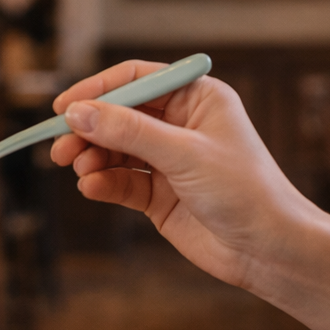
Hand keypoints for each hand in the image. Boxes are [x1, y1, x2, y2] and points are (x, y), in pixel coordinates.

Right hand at [50, 60, 329, 329]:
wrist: (269, 249)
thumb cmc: (244, 191)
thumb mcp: (183, 154)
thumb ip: (129, 132)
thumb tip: (78, 113)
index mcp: (197, 98)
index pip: (137, 80)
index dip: (97, 91)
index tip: (63, 108)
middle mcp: (181, 125)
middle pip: (119, 116)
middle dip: (89, 130)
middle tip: (59, 149)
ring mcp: (169, 161)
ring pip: (115, 150)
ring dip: (92, 158)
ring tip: (78, 170)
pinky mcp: (160, 195)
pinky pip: (122, 181)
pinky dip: (104, 182)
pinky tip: (93, 188)